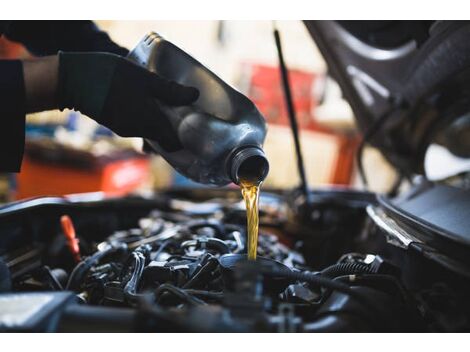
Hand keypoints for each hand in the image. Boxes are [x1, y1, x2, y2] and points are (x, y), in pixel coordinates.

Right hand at [57, 52, 198, 150]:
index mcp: (148, 123)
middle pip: (162, 138)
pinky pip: (136, 125)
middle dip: (173, 128)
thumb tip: (194, 95)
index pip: (173, 144)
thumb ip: (170, 90)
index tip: (193, 127)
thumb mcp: (145, 79)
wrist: (71, 80)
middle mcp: (137, 131)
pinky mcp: (114, 122)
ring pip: (149, 130)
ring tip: (166, 103)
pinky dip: (145, 117)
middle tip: (183, 112)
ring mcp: (124, 128)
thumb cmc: (110, 76)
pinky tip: (146, 101)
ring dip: (158, 120)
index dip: (185, 139)